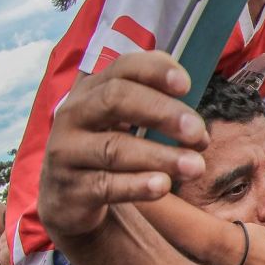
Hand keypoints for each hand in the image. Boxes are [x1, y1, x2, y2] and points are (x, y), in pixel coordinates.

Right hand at [39, 52, 207, 242]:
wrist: (70, 196)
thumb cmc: (110, 149)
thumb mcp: (128, 124)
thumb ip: (159, 113)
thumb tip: (198, 126)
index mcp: (94, 90)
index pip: (123, 68)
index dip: (155, 71)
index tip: (186, 86)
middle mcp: (75, 114)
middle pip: (115, 99)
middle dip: (162, 113)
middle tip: (198, 132)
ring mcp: (67, 151)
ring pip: (114, 147)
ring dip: (160, 156)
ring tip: (195, 166)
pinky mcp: (70, 188)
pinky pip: (105, 185)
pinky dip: (137, 185)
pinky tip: (163, 185)